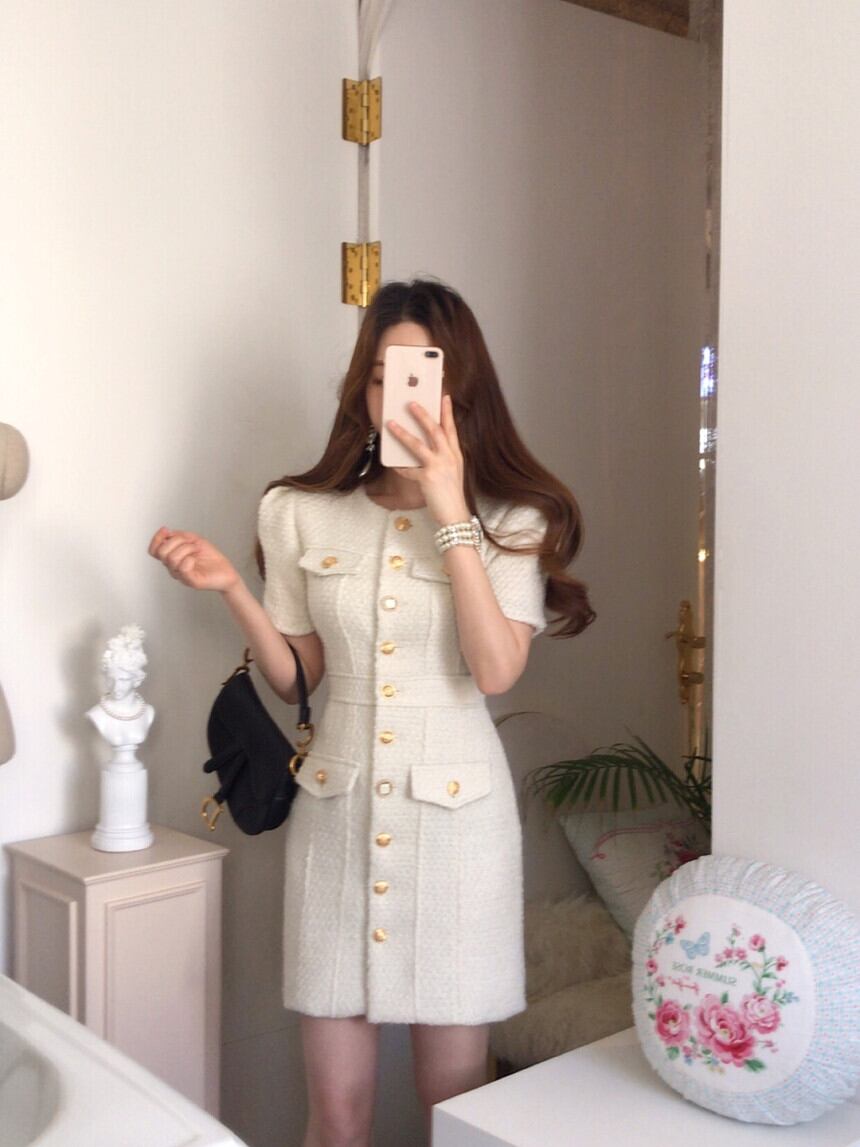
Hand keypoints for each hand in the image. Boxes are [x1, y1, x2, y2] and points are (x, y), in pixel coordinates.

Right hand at [148, 527, 239, 592]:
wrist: (226, 571)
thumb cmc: (210, 557)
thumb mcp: (193, 540)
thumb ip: (179, 536)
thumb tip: (166, 533)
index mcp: (172, 558)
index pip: (153, 551)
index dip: (156, 539)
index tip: (167, 530)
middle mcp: (173, 568)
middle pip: (162, 552)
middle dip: (176, 541)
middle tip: (190, 542)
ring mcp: (181, 576)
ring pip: (172, 558)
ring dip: (186, 548)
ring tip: (196, 550)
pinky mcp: (191, 581)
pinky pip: (183, 568)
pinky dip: (189, 559)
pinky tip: (195, 559)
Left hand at [386, 394, 470, 524]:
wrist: (455, 516)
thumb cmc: (452, 496)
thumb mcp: (453, 473)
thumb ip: (443, 459)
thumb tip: (426, 450)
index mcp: (456, 455)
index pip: (452, 429)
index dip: (448, 412)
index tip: (444, 396)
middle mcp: (449, 458)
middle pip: (436, 430)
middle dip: (423, 415)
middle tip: (411, 403)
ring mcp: (439, 467)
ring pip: (418, 445)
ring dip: (403, 433)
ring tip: (391, 424)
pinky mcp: (427, 478)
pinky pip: (409, 469)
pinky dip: (400, 467)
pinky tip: (393, 464)